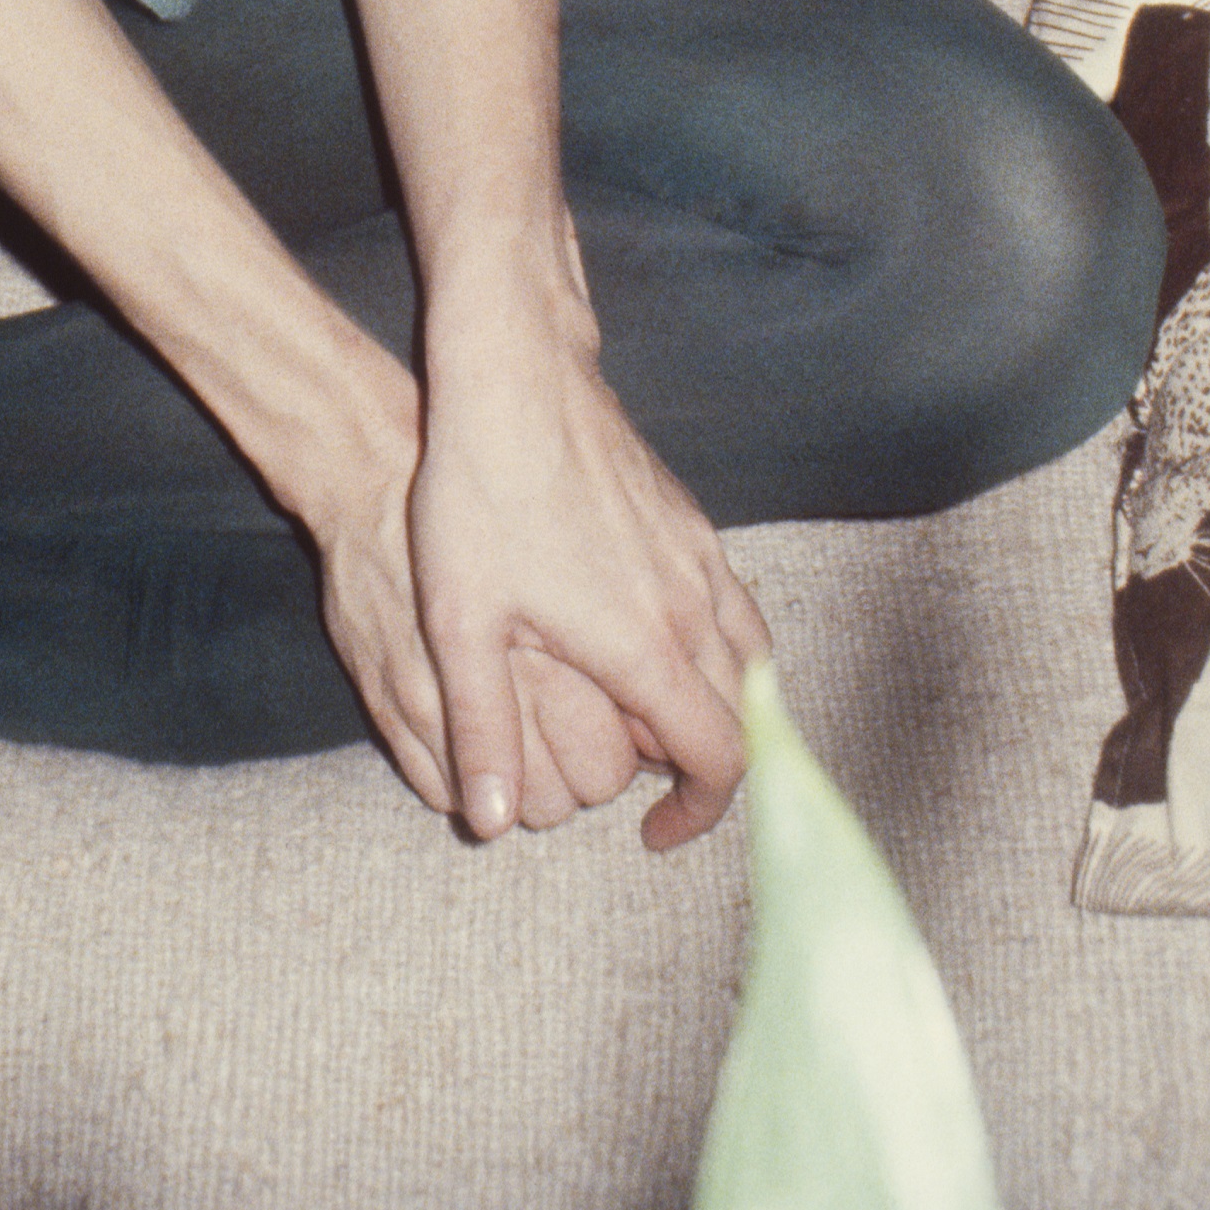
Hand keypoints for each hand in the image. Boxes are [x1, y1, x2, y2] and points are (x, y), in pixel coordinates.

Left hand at [406, 328, 770, 846]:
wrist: (514, 376)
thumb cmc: (479, 495)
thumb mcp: (460, 622)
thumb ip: (483, 726)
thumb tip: (494, 825)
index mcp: (647, 645)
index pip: (720, 760)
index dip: (702, 814)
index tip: (655, 833)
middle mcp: (692, 603)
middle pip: (746, 715)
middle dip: (712, 766)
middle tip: (654, 789)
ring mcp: (697, 552)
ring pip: (749, 654)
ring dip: (723, 703)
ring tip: (661, 722)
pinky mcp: (686, 514)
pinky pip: (731, 600)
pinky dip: (717, 643)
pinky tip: (656, 638)